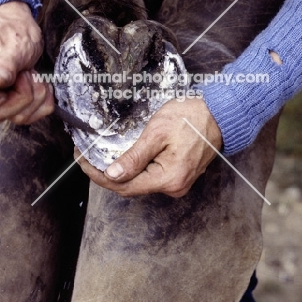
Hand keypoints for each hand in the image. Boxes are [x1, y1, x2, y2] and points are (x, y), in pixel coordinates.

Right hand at [0, 1, 53, 124]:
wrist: (17, 24)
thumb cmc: (11, 29)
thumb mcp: (13, 41)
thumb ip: (6, 62)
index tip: (6, 83)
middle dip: (20, 97)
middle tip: (27, 74)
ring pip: (11, 117)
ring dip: (33, 99)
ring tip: (35, 76)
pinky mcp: (8, 102)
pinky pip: (26, 117)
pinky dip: (41, 105)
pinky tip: (43, 86)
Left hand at [76, 97, 222, 197]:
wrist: (219, 114)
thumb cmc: (191, 118)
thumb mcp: (158, 133)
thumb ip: (135, 157)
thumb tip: (113, 175)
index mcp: (168, 178)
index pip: (124, 186)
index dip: (99, 176)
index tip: (82, 162)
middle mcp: (174, 187)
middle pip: (131, 187)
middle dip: (106, 174)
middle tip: (87, 157)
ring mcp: (178, 182)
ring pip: (140, 182)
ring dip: (119, 172)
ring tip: (100, 157)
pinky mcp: (179, 175)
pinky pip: (151, 177)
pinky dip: (135, 169)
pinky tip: (123, 158)